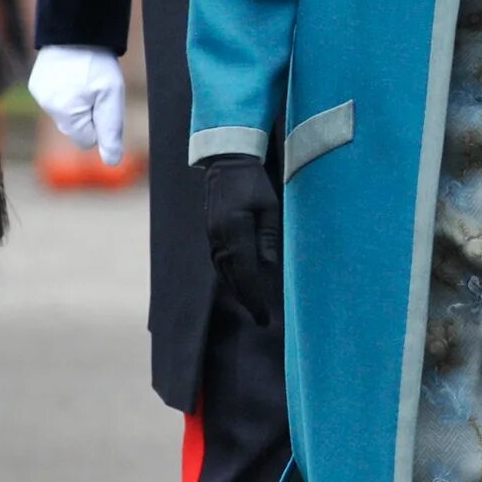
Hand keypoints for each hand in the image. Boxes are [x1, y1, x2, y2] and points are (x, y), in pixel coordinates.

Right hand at [29, 44, 126, 163]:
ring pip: (65, 114)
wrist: (75, 28)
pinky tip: (71, 72)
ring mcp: (38, 95)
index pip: (87, 141)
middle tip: (94, 87)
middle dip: (87, 114)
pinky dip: (65, 91)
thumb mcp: (111, 96)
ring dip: (76, 102)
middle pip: (74, 128)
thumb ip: (111, 131)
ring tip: (83, 76)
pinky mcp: (35, 84)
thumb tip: (112, 162)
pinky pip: (55, 99)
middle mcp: (47, 107)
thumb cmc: (96, 62)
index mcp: (65, 113)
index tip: (102, 101)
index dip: (99, 123)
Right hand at [195, 153, 283, 328]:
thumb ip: (267, 237)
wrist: (227, 162)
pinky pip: (220, 262)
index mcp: (235, 230)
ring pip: (225, 272)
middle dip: (248, 299)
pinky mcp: (211, 234)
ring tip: (254, 306)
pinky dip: (231, 277)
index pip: (246, 272)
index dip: (255, 297)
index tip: (264, 316)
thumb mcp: (269, 207)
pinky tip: (241, 285)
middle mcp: (219, 237)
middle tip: (261, 319)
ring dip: (239, 290)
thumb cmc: (253, 182)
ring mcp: (212, 236)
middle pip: (233, 277)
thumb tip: (268, 267)